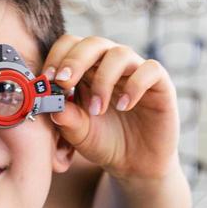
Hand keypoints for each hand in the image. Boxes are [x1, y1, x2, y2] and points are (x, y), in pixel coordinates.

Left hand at [41, 34, 179, 183]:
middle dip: (75, 60)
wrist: (135, 164)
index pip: (70, 45)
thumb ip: (66, 119)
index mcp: (86, 69)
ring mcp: (135, 71)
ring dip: (103, 80)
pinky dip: (135, 85)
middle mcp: (110, 64)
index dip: (56, 56)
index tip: (46, 79)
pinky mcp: (159, 83)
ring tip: (97, 109)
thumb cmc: (104, 143)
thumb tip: (52, 105)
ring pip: (120, 53)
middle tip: (63, 82)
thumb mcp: (79, 134)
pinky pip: (150, 69)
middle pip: (93, 43)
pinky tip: (124, 107)